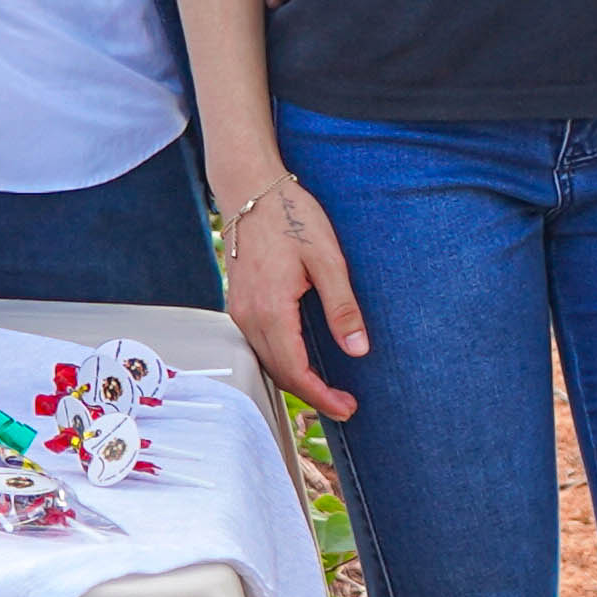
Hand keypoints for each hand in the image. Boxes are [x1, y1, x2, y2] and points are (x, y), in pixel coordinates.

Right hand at [221, 170, 368, 419]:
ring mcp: (239, 311)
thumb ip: (342, 307)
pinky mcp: (238, 303)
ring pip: (266, 362)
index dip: (321, 396)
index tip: (346, 407)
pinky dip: (280, 361)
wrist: (250, 188)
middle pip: (279, 374)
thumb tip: (358, 348)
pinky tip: (300, 361)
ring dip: (295, 380)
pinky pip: (258, 345)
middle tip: (344, 404)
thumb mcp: (328, 259)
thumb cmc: (290, 216)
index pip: (295, 371)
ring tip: (326, 390)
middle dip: (311, 395)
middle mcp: (249, 317)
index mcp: (271, 310)